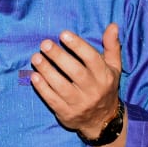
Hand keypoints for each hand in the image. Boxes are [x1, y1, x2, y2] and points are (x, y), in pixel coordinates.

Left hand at [30, 24, 122, 138]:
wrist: (102, 120)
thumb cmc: (105, 86)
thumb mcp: (113, 67)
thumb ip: (112, 46)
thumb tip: (113, 25)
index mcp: (105, 76)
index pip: (91, 58)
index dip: (77, 46)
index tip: (63, 34)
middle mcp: (93, 90)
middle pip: (75, 72)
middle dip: (58, 56)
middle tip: (44, 44)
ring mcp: (79, 103)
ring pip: (61, 86)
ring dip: (47, 71)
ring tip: (36, 57)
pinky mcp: (67, 113)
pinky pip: (52, 100)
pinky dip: (42, 88)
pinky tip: (34, 76)